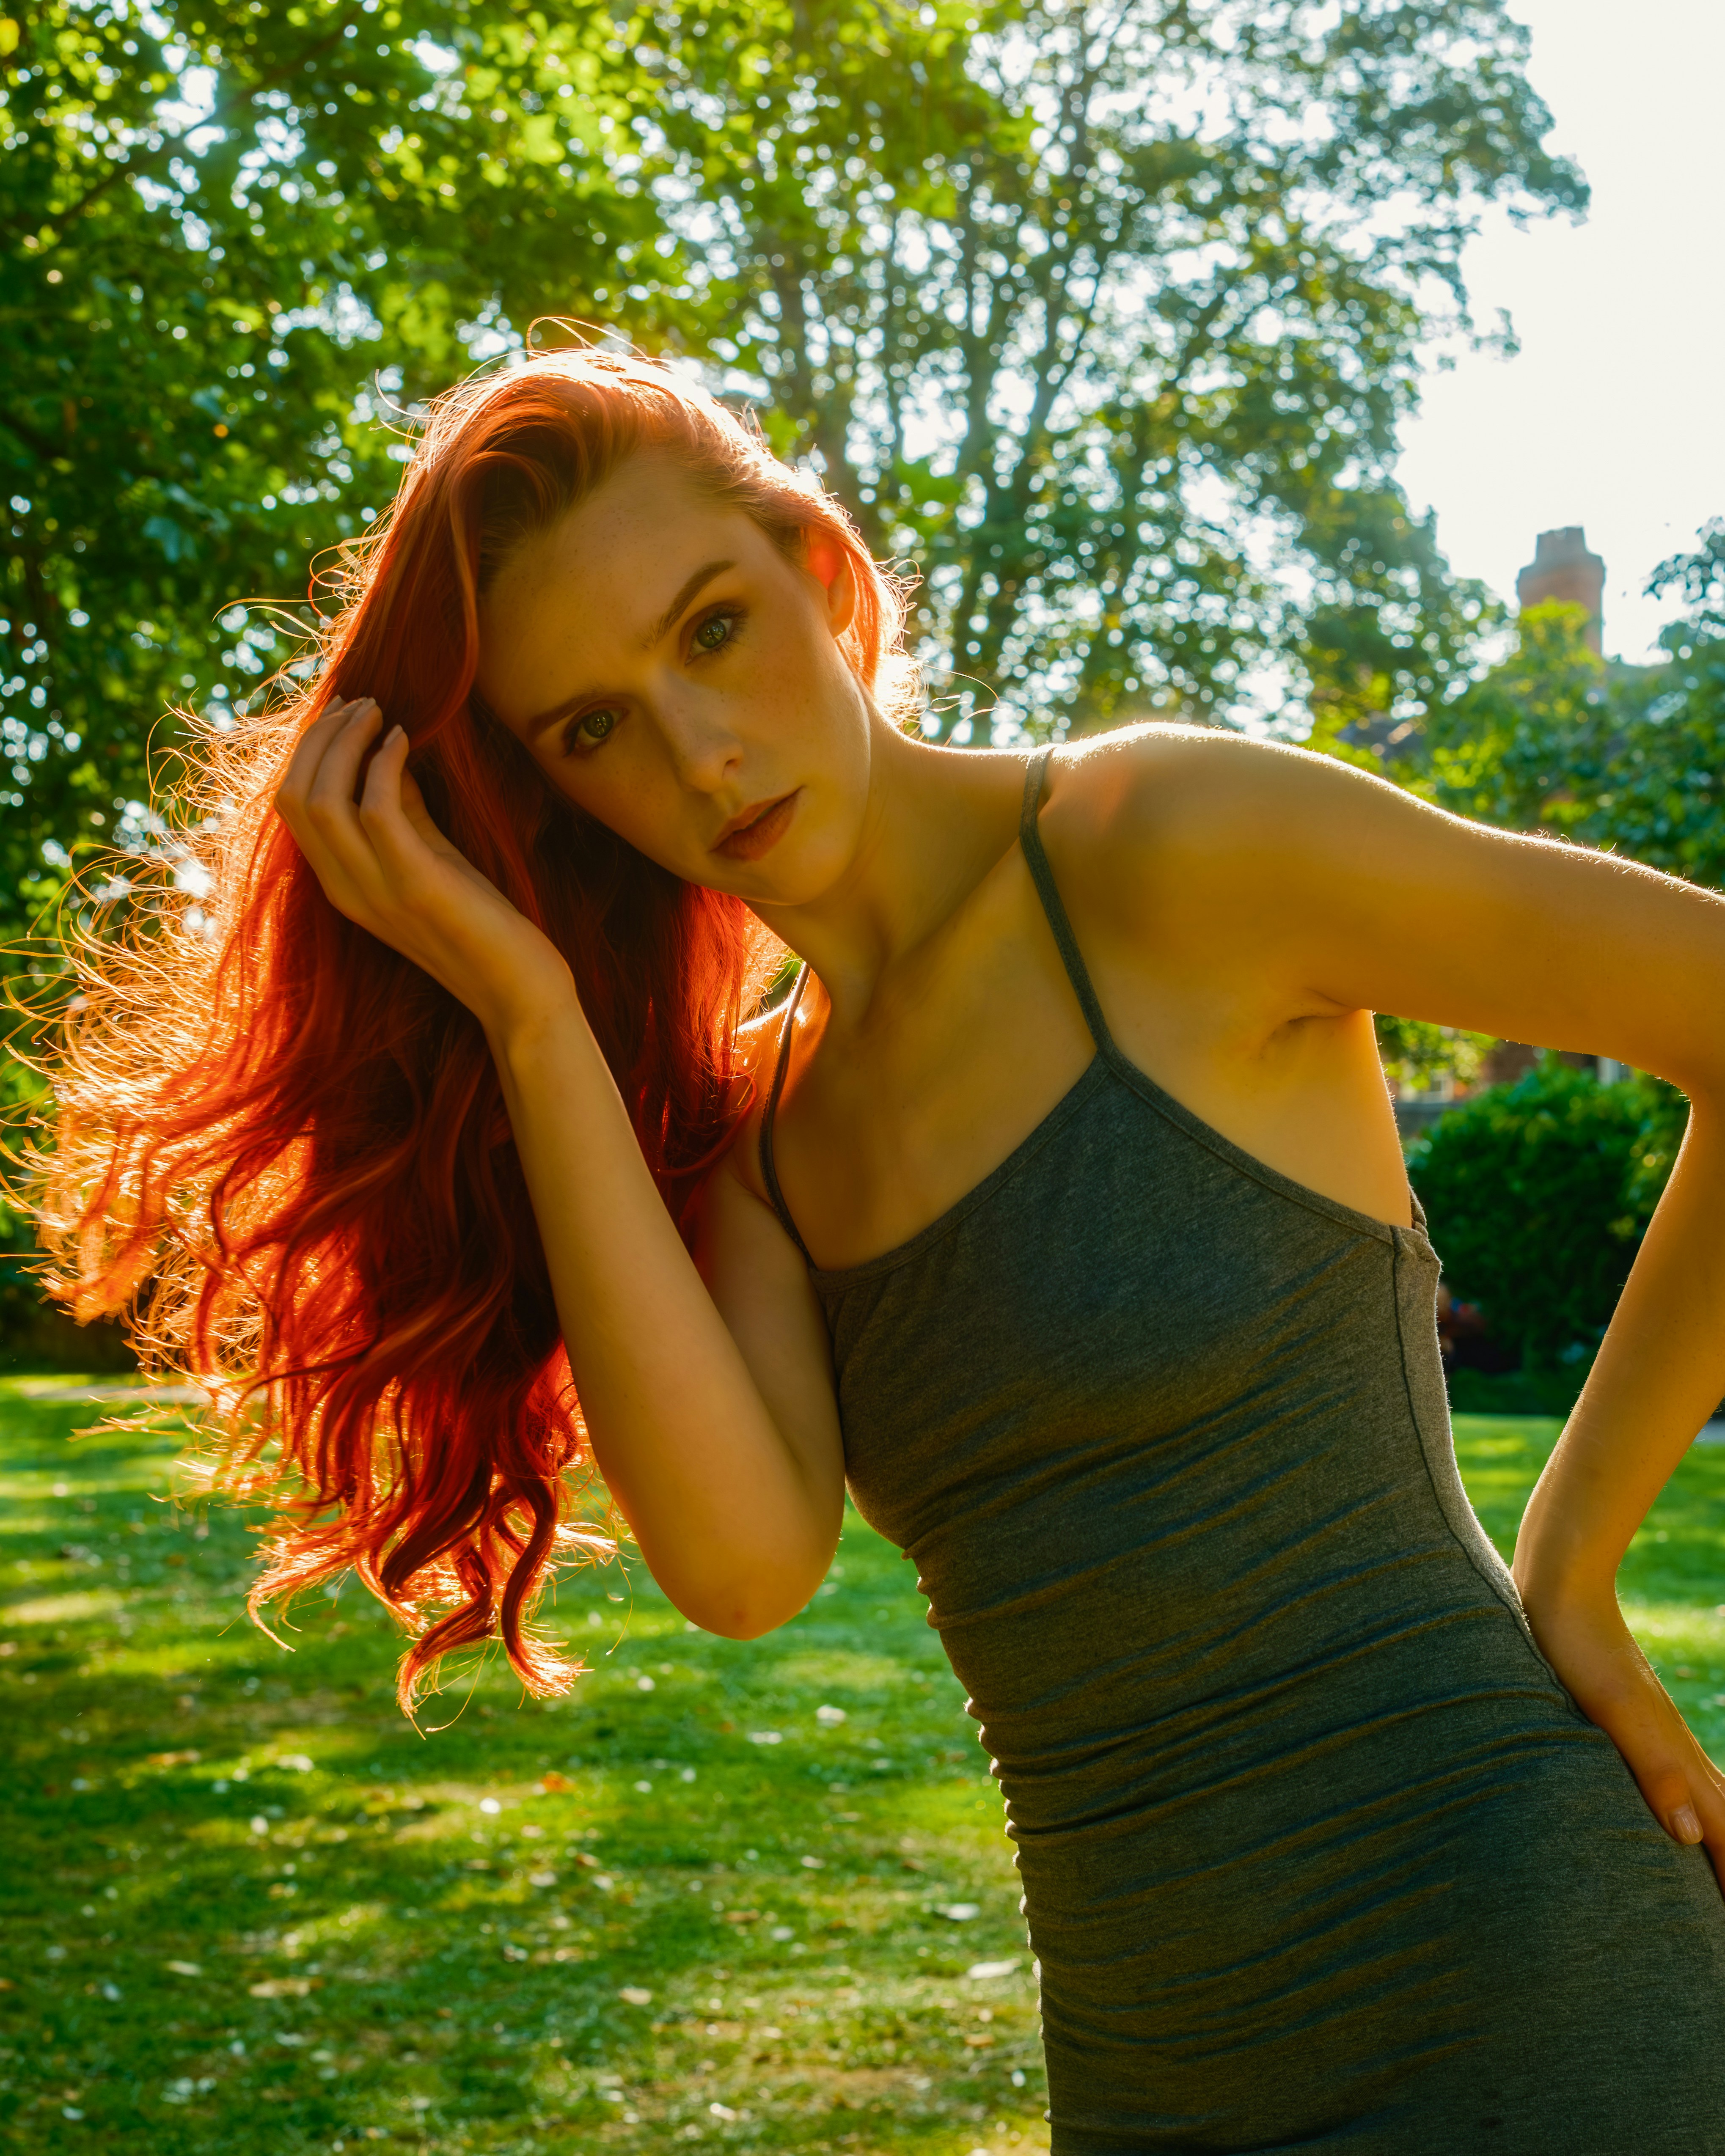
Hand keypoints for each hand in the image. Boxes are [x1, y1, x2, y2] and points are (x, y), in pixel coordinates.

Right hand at [273, 695, 575, 1039]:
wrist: (518, 992)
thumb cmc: (479, 923)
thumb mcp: (428, 859)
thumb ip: (402, 813)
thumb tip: (387, 753)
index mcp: (341, 884)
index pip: (292, 806)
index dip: (309, 751)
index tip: (344, 711)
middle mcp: (346, 889)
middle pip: (294, 796)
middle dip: (320, 738)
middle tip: (360, 701)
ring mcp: (375, 890)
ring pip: (322, 799)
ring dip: (346, 742)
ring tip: (377, 710)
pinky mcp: (415, 885)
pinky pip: (377, 809)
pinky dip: (385, 764)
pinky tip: (405, 739)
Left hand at [1517, 1573, 1724, 1889]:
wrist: (1563, 1590)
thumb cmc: (1579, 1651)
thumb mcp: (1613, 1713)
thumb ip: (1653, 1769)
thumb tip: (1692, 1835)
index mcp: (1677, 1759)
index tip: (1723, 1935)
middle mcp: (1677, 1752)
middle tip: (1719, 1918)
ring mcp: (1657, 1737)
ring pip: (1705, 1800)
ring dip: (1716, 1841)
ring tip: (1713, 1877)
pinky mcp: (1631, 1724)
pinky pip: (1675, 1781)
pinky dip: (1687, 1810)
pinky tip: (1667, 1818)